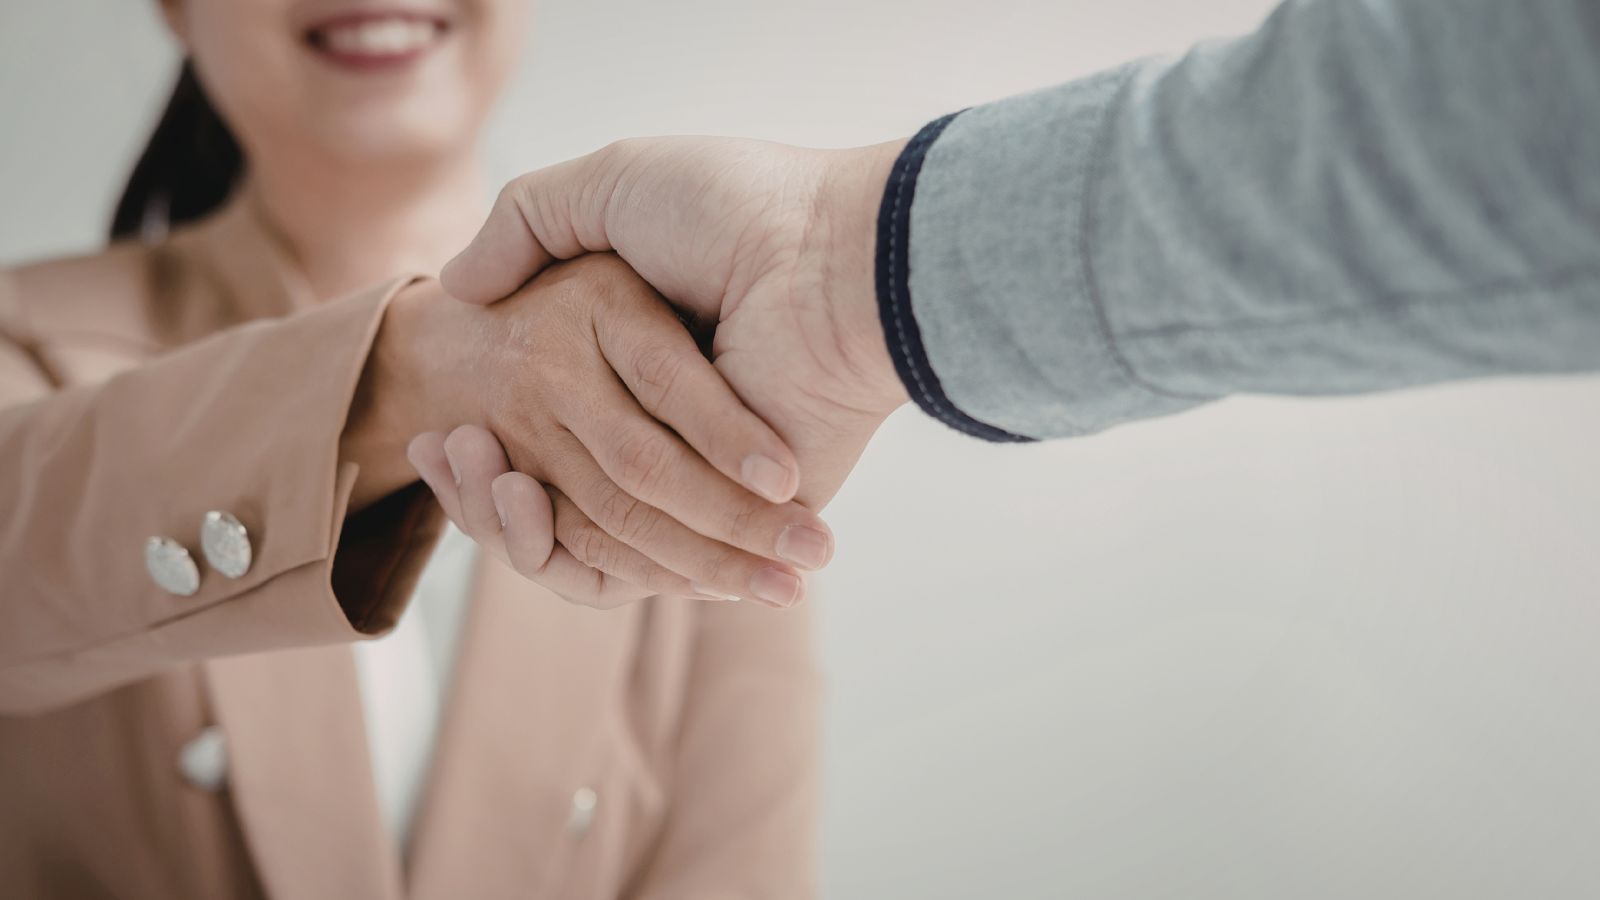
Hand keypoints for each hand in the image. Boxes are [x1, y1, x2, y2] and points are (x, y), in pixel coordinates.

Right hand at [440, 137, 910, 509]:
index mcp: (650, 361)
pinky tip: (511, 496)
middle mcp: (678, 426)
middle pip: (558, 485)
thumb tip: (459, 283)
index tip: (431, 427)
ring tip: (455, 462)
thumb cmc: (734, 210)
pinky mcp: (735, 516)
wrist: (828, 260)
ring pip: (585, 530)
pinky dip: (562, 546)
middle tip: (429, 443)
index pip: (550, 425)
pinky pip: (636, 560)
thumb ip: (531, 224)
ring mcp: (707, 476)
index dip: (486, 431)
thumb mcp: (613, 187)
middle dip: (485, 476)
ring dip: (507, 510)